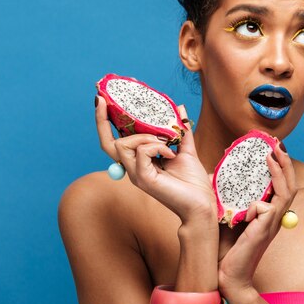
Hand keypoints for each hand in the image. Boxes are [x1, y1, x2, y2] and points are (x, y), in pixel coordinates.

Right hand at [95, 96, 216, 223]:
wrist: (201, 204)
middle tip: (103, 101)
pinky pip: (141, 152)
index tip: (102, 100)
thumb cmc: (193, 182)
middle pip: (107, 143)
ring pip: (123, 144)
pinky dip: (157, 146)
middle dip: (102, 121)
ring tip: (166, 143)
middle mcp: (133, 168)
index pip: (114, 141)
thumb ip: (181, 131)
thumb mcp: (187, 150)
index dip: (104, 122)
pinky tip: (170, 153)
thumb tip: (180, 109)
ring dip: (145, 137)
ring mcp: (136, 174)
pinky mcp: (143, 179)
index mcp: (140, 161)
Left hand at [217, 143, 296, 295]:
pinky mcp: (264, 231)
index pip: (282, 186)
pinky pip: (264, 208)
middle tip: (277, 145)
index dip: (281, 167)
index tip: (273, 148)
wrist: (228, 274)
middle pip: (290, 185)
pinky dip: (255, 205)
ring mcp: (272, 224)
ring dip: (279, 172)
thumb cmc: (228, 248)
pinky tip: (243, 212)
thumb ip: (230, 198)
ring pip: (286, 192)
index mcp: (269, 214)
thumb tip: (216, 175)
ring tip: (271, 155)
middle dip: (286, 163)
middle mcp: (275, 217)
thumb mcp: (229, 216)